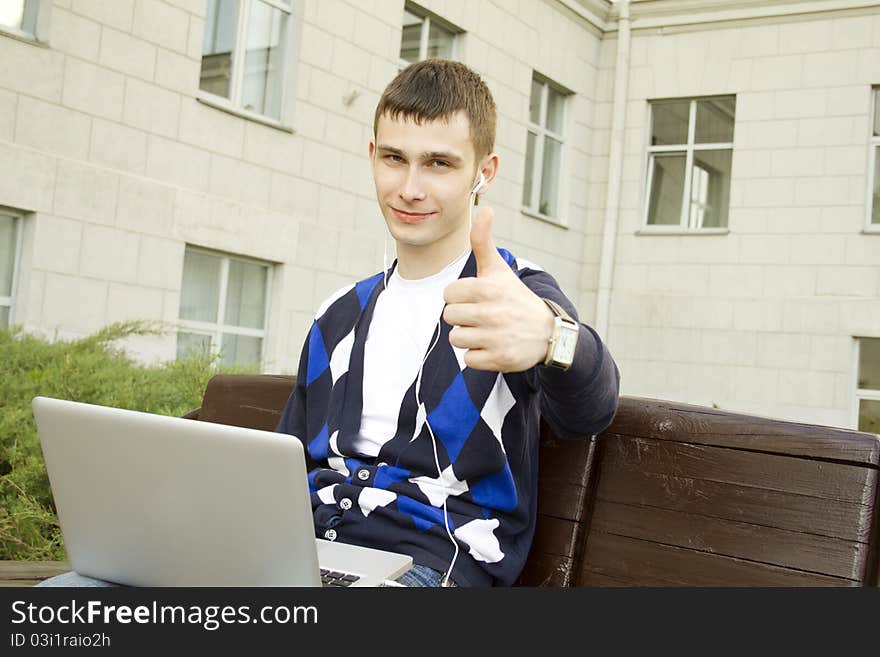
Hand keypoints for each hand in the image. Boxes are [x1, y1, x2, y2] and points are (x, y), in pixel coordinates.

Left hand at [442, 205, 553, 371]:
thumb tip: (485, 208)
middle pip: (450, 317)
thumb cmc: (516, 298)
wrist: (549, 333)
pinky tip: (493, 346)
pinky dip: (478, 355)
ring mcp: (496, 337)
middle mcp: (492, 312)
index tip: (477, 298)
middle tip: (483, 316)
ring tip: (488, 331)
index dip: (460, 297)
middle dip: (463, 317)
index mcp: (487, 288)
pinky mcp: (499, 359)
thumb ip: (483, 242)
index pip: (448, 295)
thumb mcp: (499, 270)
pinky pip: (468, 359)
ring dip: (469, 337)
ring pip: (456, 339)